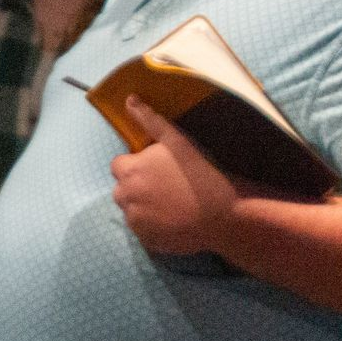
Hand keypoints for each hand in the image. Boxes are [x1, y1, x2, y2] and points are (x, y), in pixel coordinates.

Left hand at [110, 95, 240, 255]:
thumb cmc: (201, 174)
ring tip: (174, 204)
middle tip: (168, 186)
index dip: (136, 165)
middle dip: (138, 186)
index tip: (157, 168)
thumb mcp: (176, 141)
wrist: (223, 215)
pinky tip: (175, 220)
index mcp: (129, 172)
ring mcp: (135, 222)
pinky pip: (143, 230)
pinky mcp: (146, 241)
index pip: (118, 165)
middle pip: (123, 189)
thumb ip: (149, 120)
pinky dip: (154, 225)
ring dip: (145, 206)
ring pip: (132, 210)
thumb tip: (129, 99)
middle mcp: (125, 198)